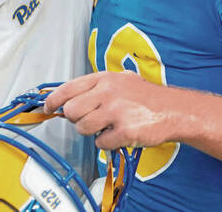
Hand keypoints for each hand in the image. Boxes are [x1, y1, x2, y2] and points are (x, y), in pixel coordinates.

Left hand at [44, 71, 170, 149]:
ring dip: (92, 131)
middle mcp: (108, 91)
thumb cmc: (145, 97)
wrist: (173, 110)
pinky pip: (100, 142)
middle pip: (71, 111)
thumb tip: (66, 97)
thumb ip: (95, 86)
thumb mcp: (119, 80)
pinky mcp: (124, 131)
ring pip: (82, 128)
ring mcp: (116, 111)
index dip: (53, 100)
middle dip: (76, 119)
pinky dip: (107, 142)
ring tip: (107, 125)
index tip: (48, 107)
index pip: (67, 88)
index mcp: (104, 78)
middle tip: (87, 119)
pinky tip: (119, 134)